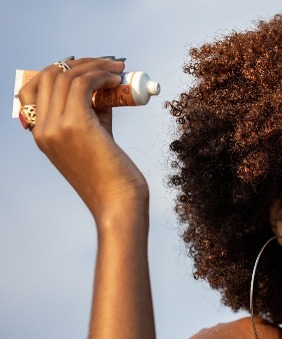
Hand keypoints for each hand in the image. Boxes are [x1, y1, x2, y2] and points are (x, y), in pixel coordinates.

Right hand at [17, 57, 148, 221]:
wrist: (119, 204)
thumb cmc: (113, 176)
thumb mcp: (96, 137)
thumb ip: (93, 112)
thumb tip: (104, 85)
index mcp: (41, 134)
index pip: (33, 88)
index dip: (59, 71)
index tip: (88, 68)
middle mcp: (42, 129)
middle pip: (50, 76)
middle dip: (81, 63)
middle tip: (109, 63)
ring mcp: (55, 127)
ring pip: (66, 76)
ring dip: (96, 66)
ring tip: (119, 69)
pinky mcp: (75, 125)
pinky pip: (83, 84)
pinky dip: (101, 75)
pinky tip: (118, 79)